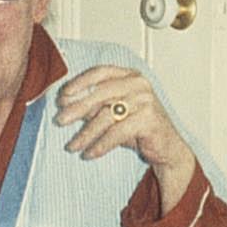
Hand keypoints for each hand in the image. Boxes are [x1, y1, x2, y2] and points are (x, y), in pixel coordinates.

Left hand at [55, 65, 195, 212]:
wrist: (166, 148)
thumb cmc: (139, 127)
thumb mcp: (114, 113)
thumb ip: (95, 105)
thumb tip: (67, 105)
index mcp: (130, 75)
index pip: (100, 72)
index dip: (80, 82)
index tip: (63, 96)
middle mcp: (139, 84)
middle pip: (100, 93)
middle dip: (77, 108)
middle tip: (59, 120)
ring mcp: (145, 100)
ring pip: (106, 116)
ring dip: (86, 133)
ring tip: (72, 146)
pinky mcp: (149, 119)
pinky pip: (117, 132)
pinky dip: (100, 145)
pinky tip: (89, 154)